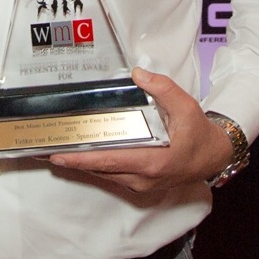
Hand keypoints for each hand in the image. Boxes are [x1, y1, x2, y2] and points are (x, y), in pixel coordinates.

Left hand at [46, 67, 234, 193]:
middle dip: (72, 161)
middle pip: (100, 170)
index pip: (108, 161)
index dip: (82, 159)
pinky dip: (95, 165)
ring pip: (104, 174)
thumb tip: (138, 74)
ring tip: (56, 150)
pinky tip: (80, 155)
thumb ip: (162, 87)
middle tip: (46, 149)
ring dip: (81, 163)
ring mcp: (141, 184)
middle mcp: (142, 178)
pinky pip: (112, 175)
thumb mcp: (185, 105)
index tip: (58, 155)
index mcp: (152, 162)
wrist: (213, 155)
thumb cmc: (198, 133)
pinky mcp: (140, 183)